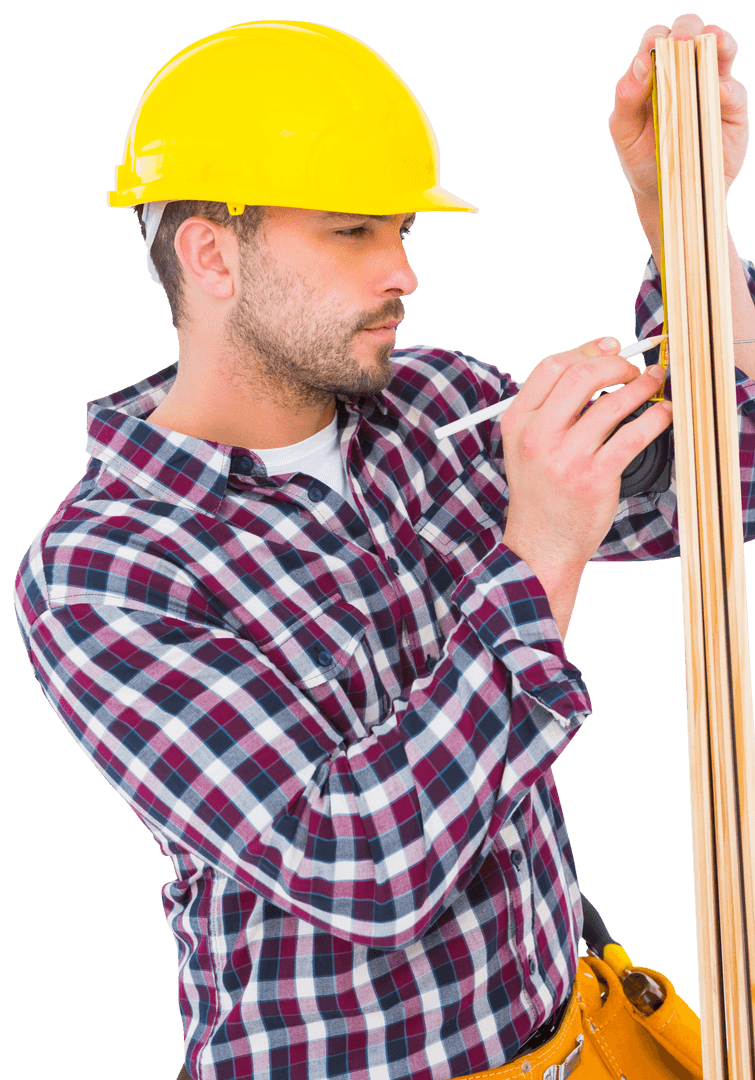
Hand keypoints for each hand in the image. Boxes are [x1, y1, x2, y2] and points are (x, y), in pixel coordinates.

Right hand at [500, 336, 672, 577]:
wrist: (542, 543)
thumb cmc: (541, 491)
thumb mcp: (526, 445)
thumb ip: (550, 408)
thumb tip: (597, 361)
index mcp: (518, 422)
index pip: (551, 367)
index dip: (586, 350)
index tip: (611, 348)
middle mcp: (538, 437)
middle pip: (583, 376)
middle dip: (617, 365)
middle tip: (634, 370)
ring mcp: (566, 458)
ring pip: (613, 403)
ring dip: (642, 387)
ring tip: (653, 385)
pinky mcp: (594, 478)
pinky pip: (633, 435)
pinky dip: (656, 417)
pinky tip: (663, 414)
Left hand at [609, 14, 748, 221]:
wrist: (668, 191)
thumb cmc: (642, 157)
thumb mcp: (625, 132)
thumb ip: (626, 98)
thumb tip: (642, 62)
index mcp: (654, 74)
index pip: (657, 41)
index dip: (656, 39)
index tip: (654, 50)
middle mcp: (684, 72)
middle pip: (690, 33)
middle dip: (687, 29)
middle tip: (682, 41)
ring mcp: (710, 85)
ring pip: (720, 49)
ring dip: (717, 40)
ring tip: (712, 41)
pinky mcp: (731, 106)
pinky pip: (733, 90)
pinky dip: (725, 89)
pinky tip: (717, 94)